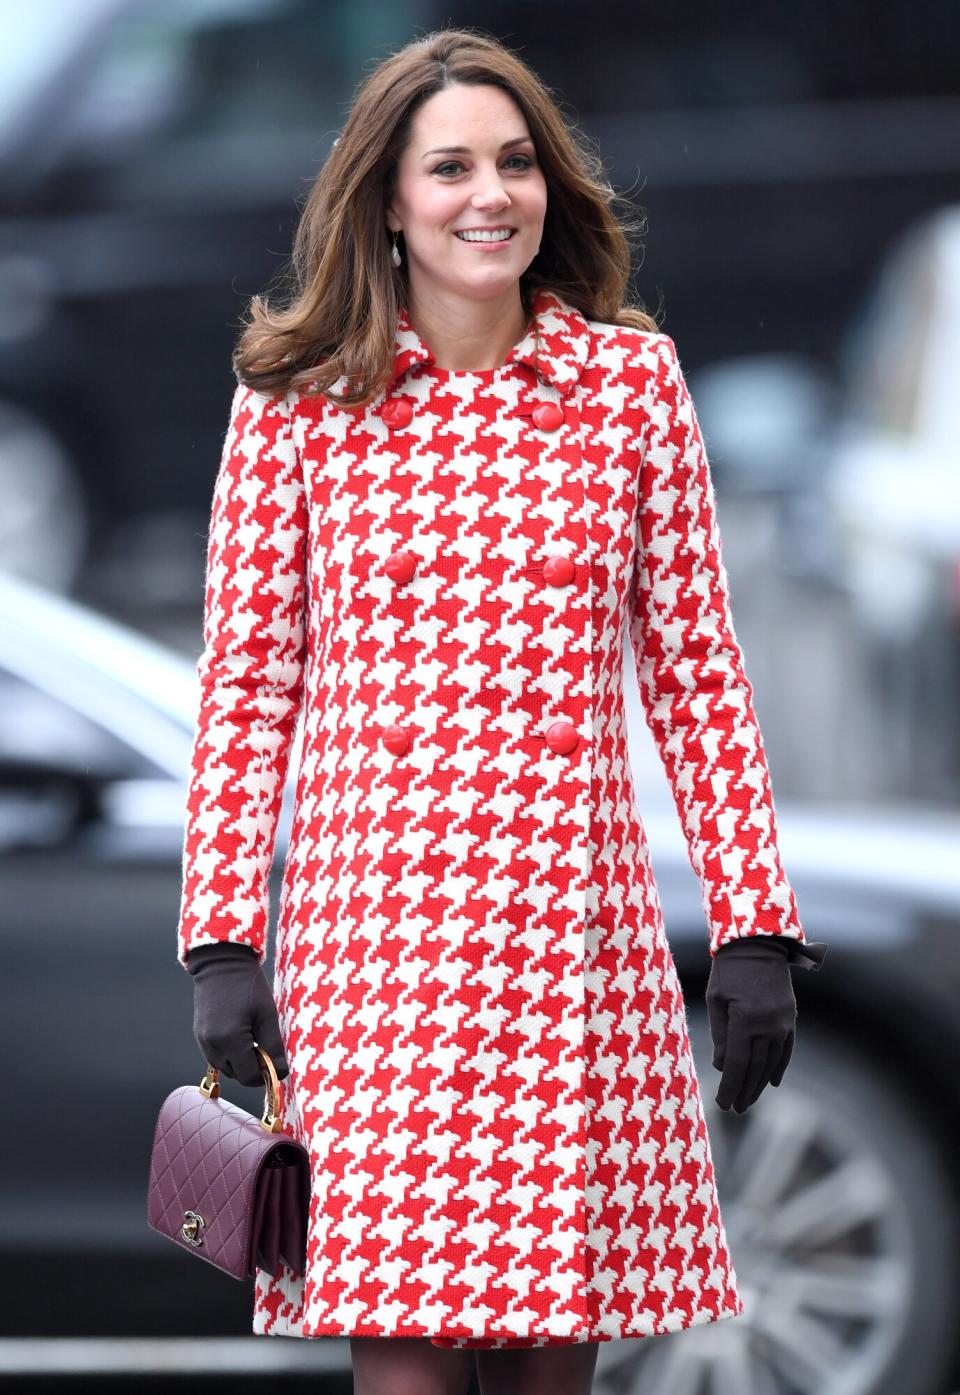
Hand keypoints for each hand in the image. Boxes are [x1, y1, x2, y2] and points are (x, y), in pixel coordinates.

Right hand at [185, 941, 288, 1086]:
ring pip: (226, 1067)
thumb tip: (281, 1073)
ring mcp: (203, 1041)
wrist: (222, 963)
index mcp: (230, 1041)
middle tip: (266, 1047)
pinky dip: (230, 1053)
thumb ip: (274, 1046)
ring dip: (241, 1062)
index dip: (265, 1075)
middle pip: (237, 1075)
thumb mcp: (267, 1014)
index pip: (248, 1077)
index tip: (276, 1062)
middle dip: (253, 1068)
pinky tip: (241, 1034)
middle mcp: (213, 1046)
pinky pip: (216, 1056)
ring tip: (253, 1038)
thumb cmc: (249, 986)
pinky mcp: (200, 1035)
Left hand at [706, 935, 826, 1113]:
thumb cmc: (728, 969)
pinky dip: (779, 1067)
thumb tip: (722, 1066)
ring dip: (760, 1084)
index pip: (738, 1064)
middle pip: (756, 1068)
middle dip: (744, 1091)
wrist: (758, 943)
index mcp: (745, 1020)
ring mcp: (782, 1022)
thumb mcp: (715, 999)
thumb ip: (719, 1034)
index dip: (730, 1087)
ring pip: (772, 1062)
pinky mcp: (790, 1017)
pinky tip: (772, 1082)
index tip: (723, 1105)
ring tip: (749, 1100)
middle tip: (735, 1109)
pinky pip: (786, 1049)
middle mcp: (768, 1025)